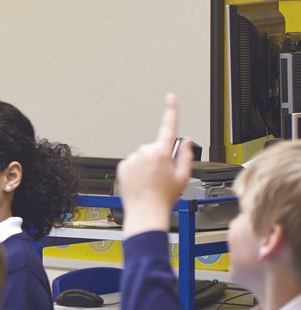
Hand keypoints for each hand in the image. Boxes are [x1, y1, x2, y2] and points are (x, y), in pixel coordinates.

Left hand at [116, 93, 193, 236]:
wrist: (145, 212)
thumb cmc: (164, 197)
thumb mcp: (183, 176)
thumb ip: (186, 155)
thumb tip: (186, 141)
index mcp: (161, 153)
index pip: (168, 126)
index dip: (171, 110)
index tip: (171, 97)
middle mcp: (144, 152)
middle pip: (155, 148)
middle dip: (160, 158)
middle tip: (162, 176)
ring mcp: (132, 159)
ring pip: (143, 156)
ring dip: (147, 165)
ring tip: (150, 182)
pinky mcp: (122, 166)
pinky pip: (132, 163)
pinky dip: (136, 170)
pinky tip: (140, 182)